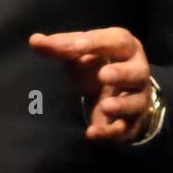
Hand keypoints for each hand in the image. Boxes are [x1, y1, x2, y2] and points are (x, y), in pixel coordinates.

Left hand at [28, 26, 152, 141]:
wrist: (115, 95)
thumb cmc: (96, 65)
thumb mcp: (80, 54)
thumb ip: (60, 47)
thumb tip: (34, 40)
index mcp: (125, 48)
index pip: (116, 41)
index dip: (97, 43)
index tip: (77, 46)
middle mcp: (137, 72)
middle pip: (136, 72)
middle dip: (122, 74)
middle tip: (104, 75)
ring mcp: (137, 99)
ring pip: (135, 103)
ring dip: (121, 105)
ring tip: (106, 106)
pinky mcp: (130, 123)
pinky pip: (123, 129)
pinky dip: (108, 132)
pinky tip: (92, 133)